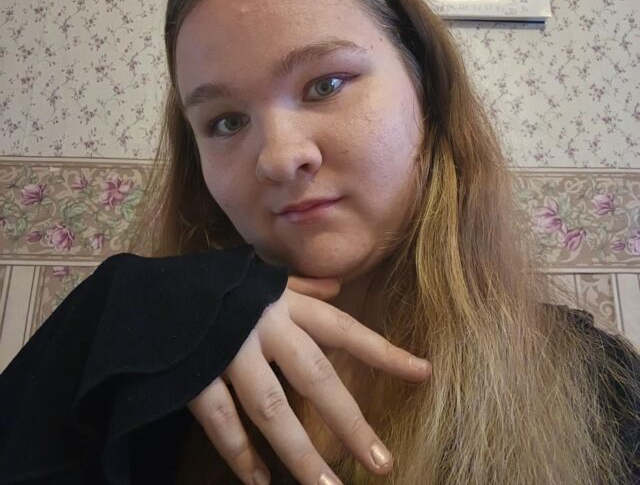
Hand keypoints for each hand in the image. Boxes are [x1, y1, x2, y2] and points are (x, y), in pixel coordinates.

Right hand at [188, 277, 430, 484]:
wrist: (151, 291)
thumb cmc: (217, 285)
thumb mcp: (263, 279)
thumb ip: (302, 286)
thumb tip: (339, 287)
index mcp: (285, 304)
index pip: (344, 329)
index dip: (383, 352)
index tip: (423, 374)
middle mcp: (264, 327)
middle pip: (315, 378)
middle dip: (349, 421)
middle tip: (380, 463)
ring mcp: (228, 352)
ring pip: (272, 410)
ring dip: (300, 453)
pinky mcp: (194, 376)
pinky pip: (222, 423)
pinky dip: (240, 455)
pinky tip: (259, 482)